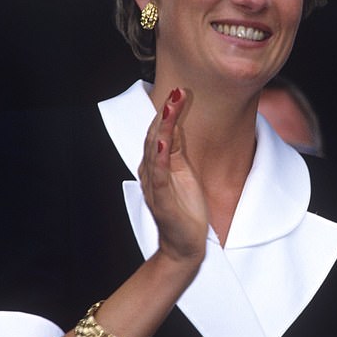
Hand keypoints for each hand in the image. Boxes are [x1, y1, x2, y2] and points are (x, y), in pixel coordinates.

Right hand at [139, 88, 207, 266]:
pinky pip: (159, 175)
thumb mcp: (184, 172)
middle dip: (165, 112)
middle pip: (155, 135)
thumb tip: (175, 121)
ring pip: (155, 150)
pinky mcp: (162, 199)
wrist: (184, 245)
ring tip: (170, 106)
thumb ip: (177, 148)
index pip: (160, 131)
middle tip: (177, 90)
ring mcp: (154, 184)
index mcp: (157, 163)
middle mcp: (151, 171)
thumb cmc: (184, 209)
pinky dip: (160, 157)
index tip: (179, 91)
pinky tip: (163, 142)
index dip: (169, 111)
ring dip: (162, 127)